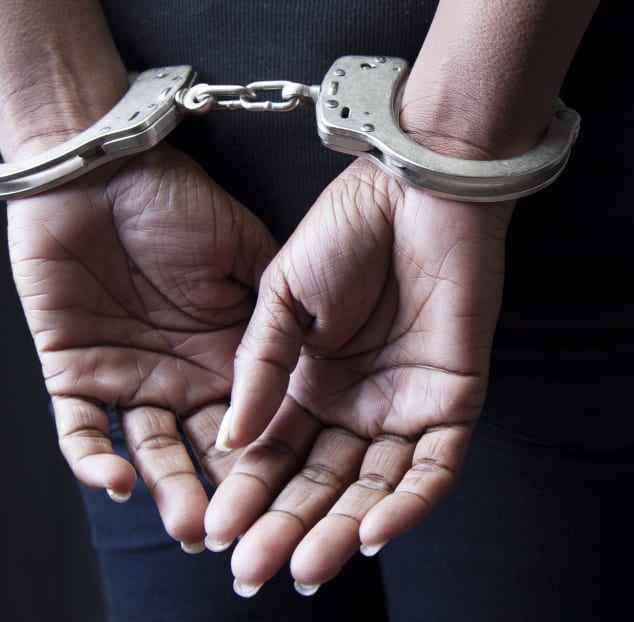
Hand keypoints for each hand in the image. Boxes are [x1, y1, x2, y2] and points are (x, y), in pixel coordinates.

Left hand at [7, 145, 276, 546]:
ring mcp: (126, 377)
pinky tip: (117, 481)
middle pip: (201, 449)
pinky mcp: (72, 371)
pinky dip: (93, 459)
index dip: (267, 460)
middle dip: (219, 491)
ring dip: (165, 487)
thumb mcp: (247, 252)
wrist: (103, 169)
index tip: (288, 496)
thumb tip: (320, 357)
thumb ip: (277, 309)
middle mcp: (180, 376)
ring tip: (188, 523)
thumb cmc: (178, 202)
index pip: (251, 420)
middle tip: (238, 530)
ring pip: (146, 450)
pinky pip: (77, 430)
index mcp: (226, 354)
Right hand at [204, 160, 512, 593]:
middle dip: (287, 525)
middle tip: (253, 568)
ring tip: (306, 567)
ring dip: (343, 529)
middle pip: (321, 481)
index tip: (214, 528)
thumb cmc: (347, 230)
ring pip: (375, 487)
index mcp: (309, 382)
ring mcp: (405, 406)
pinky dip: (408, 504)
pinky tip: (373, 535)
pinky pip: (434, 467)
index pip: (275, 454)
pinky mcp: (453, 401)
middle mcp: (356, 403)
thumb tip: (231, 442)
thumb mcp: (282, 298)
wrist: (416, 190)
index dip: (247, 492)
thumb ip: (259, 368)